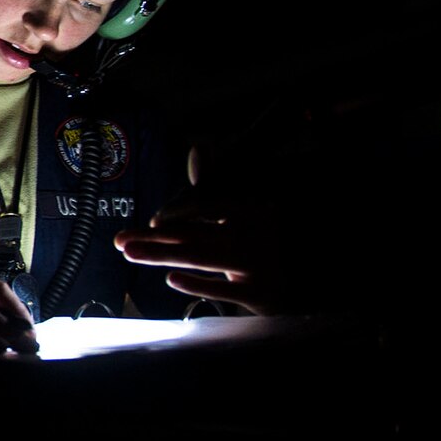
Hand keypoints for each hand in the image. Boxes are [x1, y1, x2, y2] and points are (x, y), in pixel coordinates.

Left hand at [114, 146, 312, 315]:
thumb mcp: (252, 204)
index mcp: (252, 208)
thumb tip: (198, 146)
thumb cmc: (275, 235)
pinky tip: (170, 279)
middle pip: (191, 234)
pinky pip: (224, 290)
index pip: (204, 207)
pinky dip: (196, 284)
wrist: (320, 270)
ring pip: (200, 257)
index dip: (174, 216)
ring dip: (161, 255)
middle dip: (151, 237)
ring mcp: (257, 265)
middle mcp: (252, 234)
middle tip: (119, 240)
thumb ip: (219, 182)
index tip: (151, 223)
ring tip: (130, 252)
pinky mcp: (263, 294)